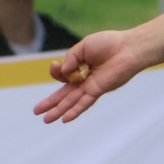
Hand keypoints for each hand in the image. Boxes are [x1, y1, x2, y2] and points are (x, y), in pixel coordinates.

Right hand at [32, 30, 151, 123]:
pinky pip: (84, 103)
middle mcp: (83, 79)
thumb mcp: (83, 46)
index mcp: (79, 66)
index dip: (55, 72)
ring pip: (71, 101)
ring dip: (58, 111)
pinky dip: (74, 111)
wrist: (127, 48)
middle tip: (36, 111)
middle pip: (64, 94)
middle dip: (50, 103)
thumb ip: (70, 58)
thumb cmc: (108, 43)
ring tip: (46, 120)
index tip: (56, 65)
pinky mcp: (98, 90)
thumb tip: (62, 71)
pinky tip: (65, 119)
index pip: (62, 75)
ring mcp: (90, 86)